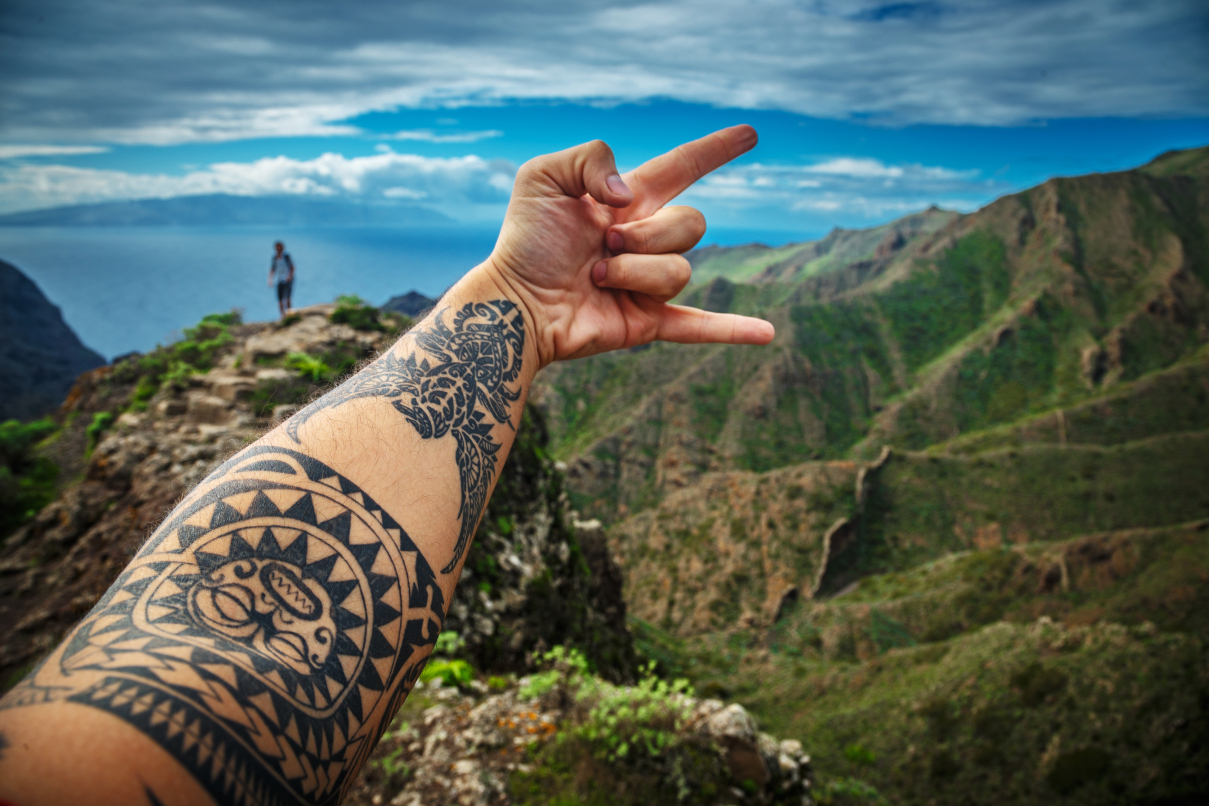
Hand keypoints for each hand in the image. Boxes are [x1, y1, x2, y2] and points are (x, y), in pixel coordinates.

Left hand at [484, 125, 773, 367]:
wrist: (513, 301)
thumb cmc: (523, 239)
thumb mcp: (543, 176)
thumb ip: (591, 159)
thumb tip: (633, 199)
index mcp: (628, 202)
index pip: (684, 168)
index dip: (715, 150)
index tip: (749, 136)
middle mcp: (645, 240)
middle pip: (691, 224)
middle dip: (649, 233)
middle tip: (604, 244)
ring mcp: (647, 283)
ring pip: (680, 272)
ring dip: (636, 272)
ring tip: (597, 277)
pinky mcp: (645, 322)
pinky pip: (699, 326)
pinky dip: (733, 331)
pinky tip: (767, 335)